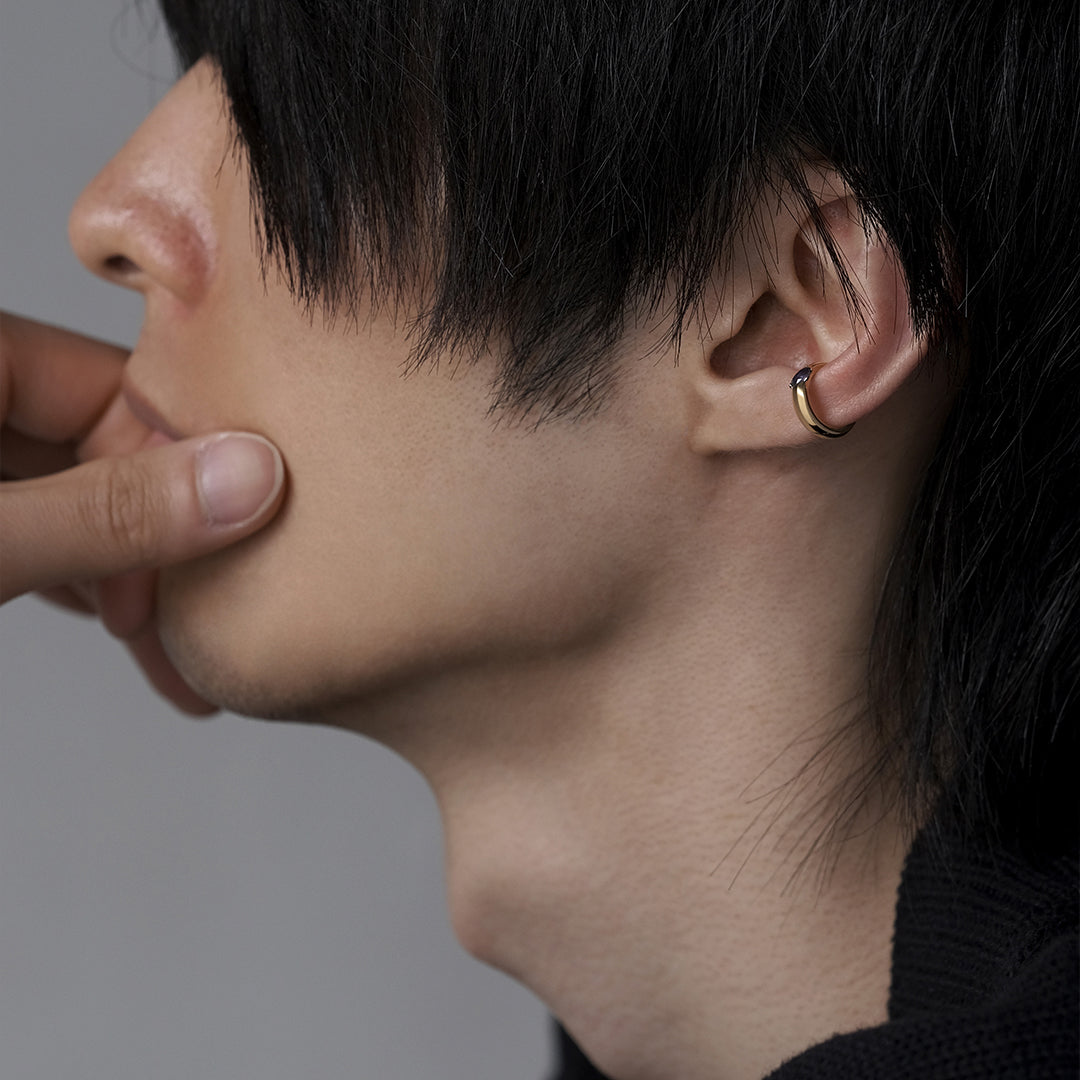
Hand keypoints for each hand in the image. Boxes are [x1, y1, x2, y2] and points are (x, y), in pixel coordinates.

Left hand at [0, 311, 285, 712]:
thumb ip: (106, 513)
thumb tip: (252, 478)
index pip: (113, 391)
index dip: (180, 470)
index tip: (235, 547)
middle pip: (103, 457)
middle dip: (159, 551)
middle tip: (215, 631)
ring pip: (76, 510)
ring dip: (131, 585)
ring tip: (186, 665)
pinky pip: (40, 541)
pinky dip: (82, 591)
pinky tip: (132, 639)